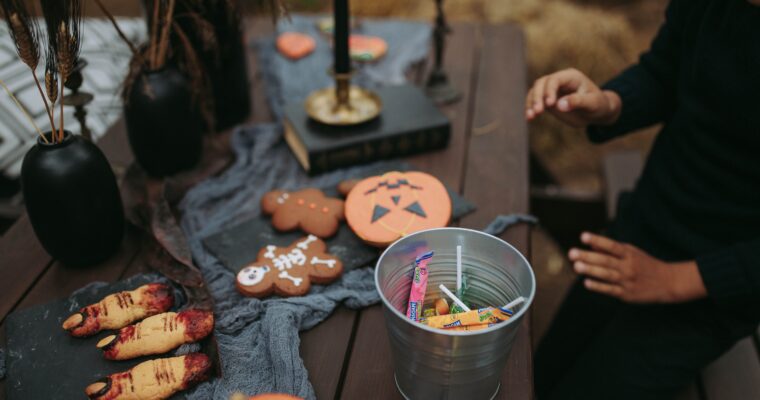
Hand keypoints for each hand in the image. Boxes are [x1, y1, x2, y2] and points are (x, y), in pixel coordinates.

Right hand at [525, 68, 621, 127]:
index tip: (549, 104)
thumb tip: (559, 105)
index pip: (554, 80)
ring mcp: (551, 90)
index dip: (549, 90)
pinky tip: (529, 118)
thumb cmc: (598, 105)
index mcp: (571, 76)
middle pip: (541, 83)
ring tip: (530, 116)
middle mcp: (559, 80)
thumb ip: (577, 102)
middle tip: (538, 112)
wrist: (596, 112)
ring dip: (530, 103)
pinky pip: (535, 101)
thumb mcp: (592, 103)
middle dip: (537, 97)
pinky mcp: (547, 100)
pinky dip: (530, 109)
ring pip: (535, 91)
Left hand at [568, 232, 706, 303]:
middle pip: (606, 260)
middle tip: (572, 253)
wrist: (667, 282)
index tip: (583, 236)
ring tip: (576, 266)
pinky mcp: (627, 294)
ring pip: (607, 275)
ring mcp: (628, 281)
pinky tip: (587, 283)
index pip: (611, 245)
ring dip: (591, 271)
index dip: (597, 240)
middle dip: (588, 257)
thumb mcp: (631, 253)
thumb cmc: (644, 264)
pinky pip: (611, 290)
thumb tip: (591, 246)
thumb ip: (611, 250)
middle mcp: (628, 266)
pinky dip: (599, 286)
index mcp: (629, 254)